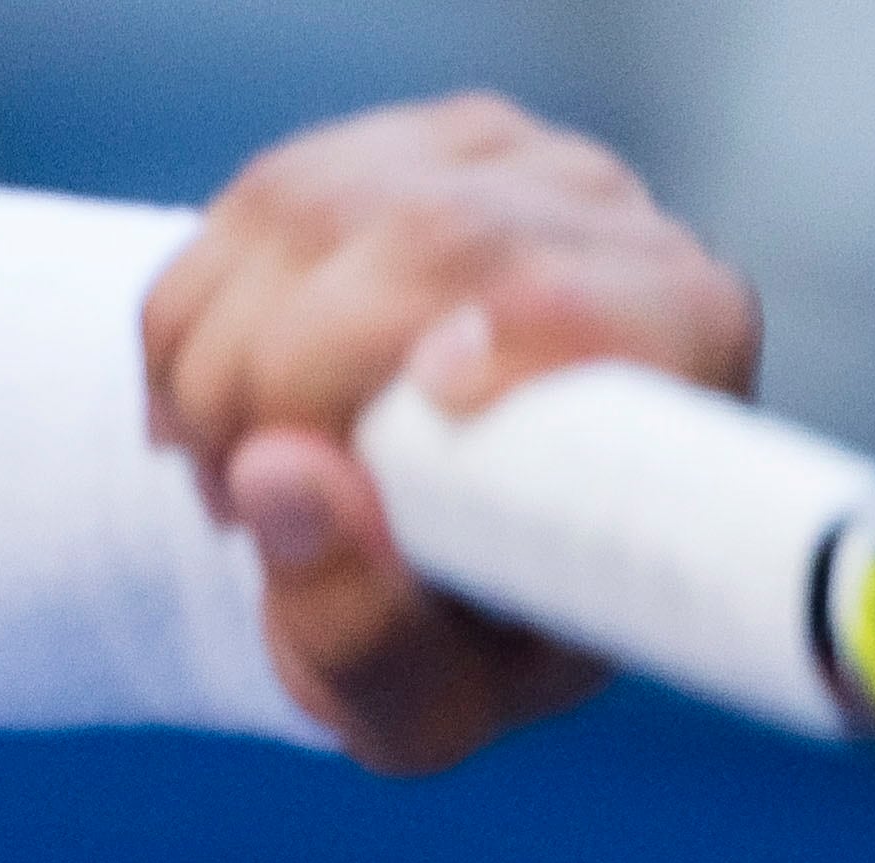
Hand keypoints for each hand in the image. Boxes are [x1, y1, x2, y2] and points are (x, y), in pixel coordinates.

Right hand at [145, 93, 761, 773]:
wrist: (408, 560)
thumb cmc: (454, 644)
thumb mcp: (414, 705)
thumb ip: (362, 631)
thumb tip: (283, 476)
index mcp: (685, 368)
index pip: (611, 307)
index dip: (505, 338)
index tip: (426, 399)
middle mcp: (617, 236)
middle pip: (431, 247)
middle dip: (286, 386)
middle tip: (244, 509)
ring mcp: (503, 170)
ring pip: (312, 218)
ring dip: (221, 373)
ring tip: (238, 486)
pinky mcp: (398, 147)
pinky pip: (249, 212)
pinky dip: (189, 332)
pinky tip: (220, 420)